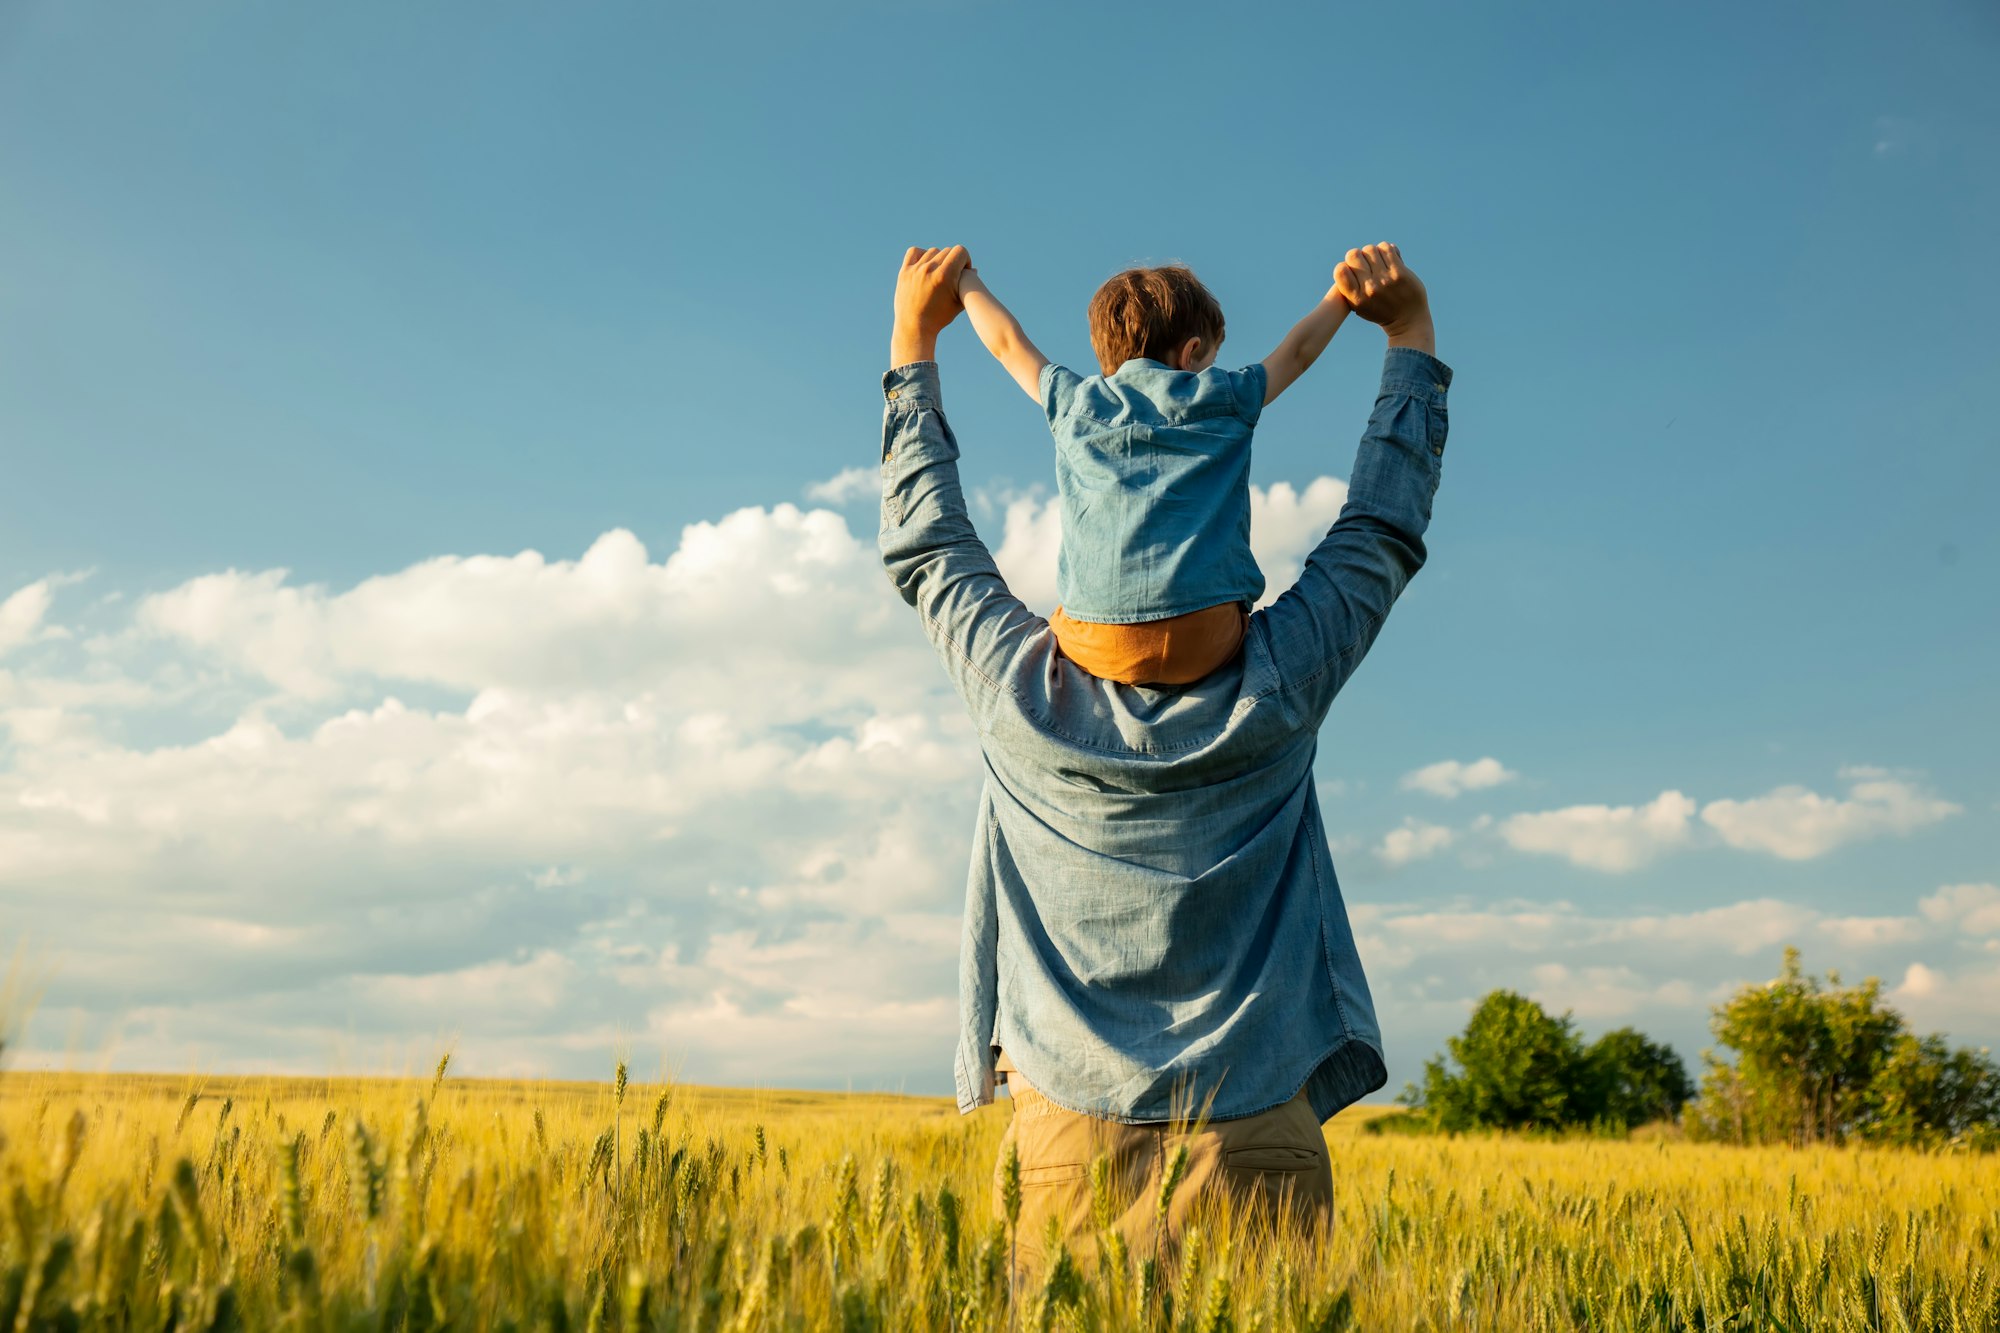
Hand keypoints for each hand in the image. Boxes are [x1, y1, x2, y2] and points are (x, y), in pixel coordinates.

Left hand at [890, 245, 971, 366]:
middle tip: (952, 274)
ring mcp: (915, 270)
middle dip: (953, 261)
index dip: (966, 260)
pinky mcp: (904, 272)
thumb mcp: (959, 302)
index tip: (963, 271)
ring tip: (939, 272)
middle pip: (948, 251)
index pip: (961, 251)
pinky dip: (921, 255)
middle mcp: (929, 269)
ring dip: (938, 259)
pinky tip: (925, 265)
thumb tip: (974, 269)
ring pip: (933, 251)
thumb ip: (968, 284)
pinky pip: (914, 252)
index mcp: (945, 276)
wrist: (914, 328)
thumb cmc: (939, 318)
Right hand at [1334, 243, 1433, 353]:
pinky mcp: (1400, 273)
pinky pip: (1387, 249)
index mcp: (1356, 298)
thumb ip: (1350, 286)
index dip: (1345, 266)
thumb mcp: (1359, 306)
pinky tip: (1388, 257)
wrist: (1408, 321)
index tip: (1353, 272)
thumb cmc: (1380, 311)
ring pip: (1370, 249)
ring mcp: (1385, 280)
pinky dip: (1386, 249)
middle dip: (1358, 256)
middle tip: (1366, 264)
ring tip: (1378, 261)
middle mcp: (1369, 289)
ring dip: (1373, 252)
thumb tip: (1348, 259)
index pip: (1340, 270)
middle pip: (1354, 255)